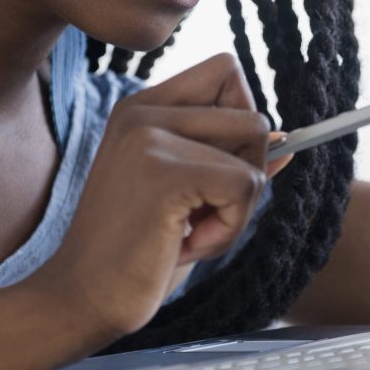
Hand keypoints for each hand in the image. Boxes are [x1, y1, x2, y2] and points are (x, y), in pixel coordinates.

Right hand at [32, 54, 290, 344]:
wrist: (82, 297)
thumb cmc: (136, 252)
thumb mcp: (188, 196)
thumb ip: (230, 160)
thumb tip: (287, 140)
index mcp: (142, 107)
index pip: (226, 71)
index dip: (242, 123)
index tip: (214, 171)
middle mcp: (142, 110)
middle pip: (253, 116)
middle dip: (247, 174)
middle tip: (198, 215)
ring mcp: (150, 137)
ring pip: (256, 151)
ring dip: (238, 207)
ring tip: (188, 231)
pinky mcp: (165, 173)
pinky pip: (246, 186)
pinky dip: (229, 228)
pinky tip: (185, 245)